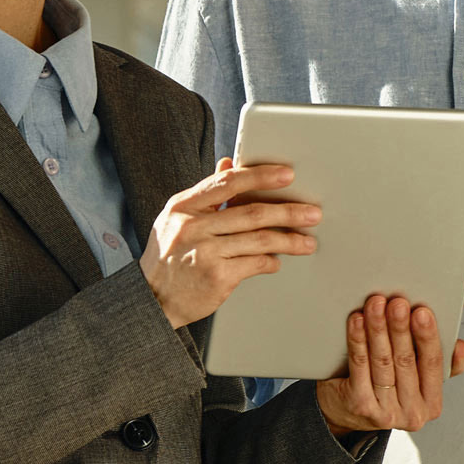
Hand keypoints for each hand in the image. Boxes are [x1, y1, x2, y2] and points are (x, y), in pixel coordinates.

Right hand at [143, 160, 318, 330]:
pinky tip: (278, 261)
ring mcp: (205, 252)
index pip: (228, 182)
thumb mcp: (177, 218)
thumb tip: (230, 164)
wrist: (152, 299)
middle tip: (312, 212)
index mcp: (184, 206)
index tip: (286, 174)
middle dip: (288, 211)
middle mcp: (193, 227)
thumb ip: (206, 194)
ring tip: (307, 241)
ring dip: (289, 240)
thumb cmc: (168, 256)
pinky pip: (255, 264)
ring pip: (259, 240)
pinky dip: (271, 262)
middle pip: (251, 213)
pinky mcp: (217, 277)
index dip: (260, 176)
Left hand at [315, 293, 463, 433]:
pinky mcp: (360, 406)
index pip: (434, 364)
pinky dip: (358, 339)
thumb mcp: (418, 380)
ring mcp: (385, 412)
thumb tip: (460, 347)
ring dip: (378, 328)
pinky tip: (357, 321)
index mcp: (431, 403)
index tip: (422, 312)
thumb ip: (440, 363)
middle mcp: (412, 413)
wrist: (347, 413)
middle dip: (401, 328)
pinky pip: (359, 365)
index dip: (428, 337)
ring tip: (376, 305)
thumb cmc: (386, 389)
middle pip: (406, 361)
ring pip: (382, 361)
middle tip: (397, 303)